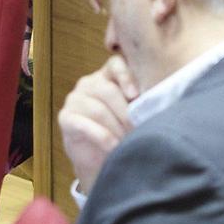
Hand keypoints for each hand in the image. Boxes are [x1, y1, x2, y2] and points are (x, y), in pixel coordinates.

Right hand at [58, 54, 139, 194]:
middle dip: (126, 113)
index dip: (126, 76)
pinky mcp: (65, 118)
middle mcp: (88, 83)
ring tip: (128, 141)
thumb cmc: (120, 131)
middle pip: (108, 90)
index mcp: (107, 76)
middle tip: (138, 129)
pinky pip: (84, 125)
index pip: (115, 64)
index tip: (136, 95)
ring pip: (98, 110)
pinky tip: (114, 147)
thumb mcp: (131, 112)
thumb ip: (140, 101)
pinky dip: (103, 137)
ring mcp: (74, 99)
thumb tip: (159, 101)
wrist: (98, 158)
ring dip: (116, 128)